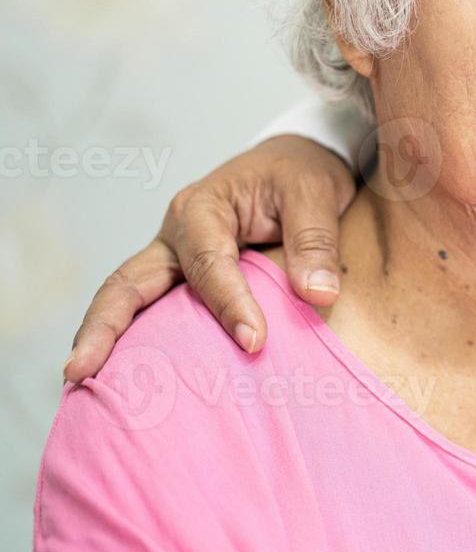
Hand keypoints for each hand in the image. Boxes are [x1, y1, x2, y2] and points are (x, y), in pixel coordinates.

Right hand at [66, 136, 355, 381]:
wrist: (297, 165)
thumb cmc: (300, 175)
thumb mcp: (315, 193)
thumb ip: (316, 241)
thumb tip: (319, 294)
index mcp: (203, 208)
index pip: (209, 264)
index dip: (229, 304)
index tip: (254, 342)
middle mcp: (176, 234)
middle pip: (127, 283)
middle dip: (103, 327)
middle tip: (80, 372)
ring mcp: (173, 258)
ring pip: (128, 299)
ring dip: (106, 340)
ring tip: (83, 386)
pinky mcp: (183, 279)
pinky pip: (154, 311)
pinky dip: (137, 342)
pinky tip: (128, 380)